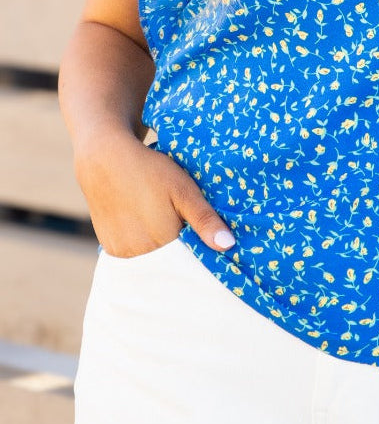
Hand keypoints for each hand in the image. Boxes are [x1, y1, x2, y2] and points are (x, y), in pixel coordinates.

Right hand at [74, 127, 234, 257]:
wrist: (105, 159)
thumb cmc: (150, 172)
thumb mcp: (184, 190)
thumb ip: (205, 219)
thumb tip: (228, 246)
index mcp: (163, 242)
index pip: (189, 260)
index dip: (200, 251)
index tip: (209, 241)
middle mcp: (140, 254)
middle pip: (168, 264)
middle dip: (181, 253)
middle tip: (186, 228)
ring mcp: (122, 253)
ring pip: (151, 261)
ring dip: (161, 251)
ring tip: (166, 224)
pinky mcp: (109, 248)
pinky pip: (133, 256)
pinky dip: (144, 248)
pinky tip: (149, 228)